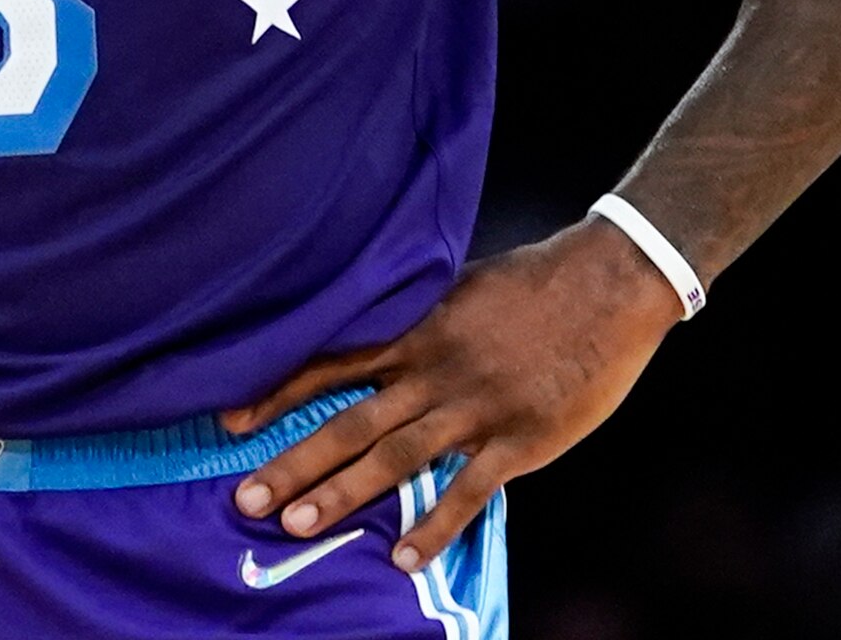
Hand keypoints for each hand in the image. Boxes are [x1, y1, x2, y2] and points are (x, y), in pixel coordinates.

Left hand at [219, 221, 683, 571]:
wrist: (609, 285)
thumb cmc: (534, 283)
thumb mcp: (458, 285)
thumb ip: (414, 316)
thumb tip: (372, 326)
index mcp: (416, 332)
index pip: (331, 364)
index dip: (278, 394)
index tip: (231, 423)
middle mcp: (434, 372)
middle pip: (350, 423)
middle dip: (294, 462)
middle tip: (244, 498)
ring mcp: (475, 409)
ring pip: (396, 458)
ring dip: (343, 494)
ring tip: (296, 526)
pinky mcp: (519, 440)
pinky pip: (468, 492)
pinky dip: (434, 526)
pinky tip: (400, 558)